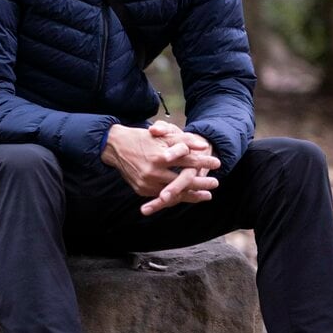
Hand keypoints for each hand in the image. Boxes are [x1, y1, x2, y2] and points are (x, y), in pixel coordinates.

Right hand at [102, 121, 219, 215]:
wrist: (115, 147)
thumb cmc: (142, 138)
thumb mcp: (163, 135)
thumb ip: (184, 140)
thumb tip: (203, 146)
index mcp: (160, 157)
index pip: (188, 161)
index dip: (204, 162)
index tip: (217, 163)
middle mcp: (153, 172)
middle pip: (183, 181)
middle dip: (201, 183)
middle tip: (215, 183)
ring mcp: (146, 183)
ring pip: (174, 193)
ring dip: (191, 195)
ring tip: (206, 195)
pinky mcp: (141, 190)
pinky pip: (162, 196)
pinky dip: (175, 197)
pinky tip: (187, 196)